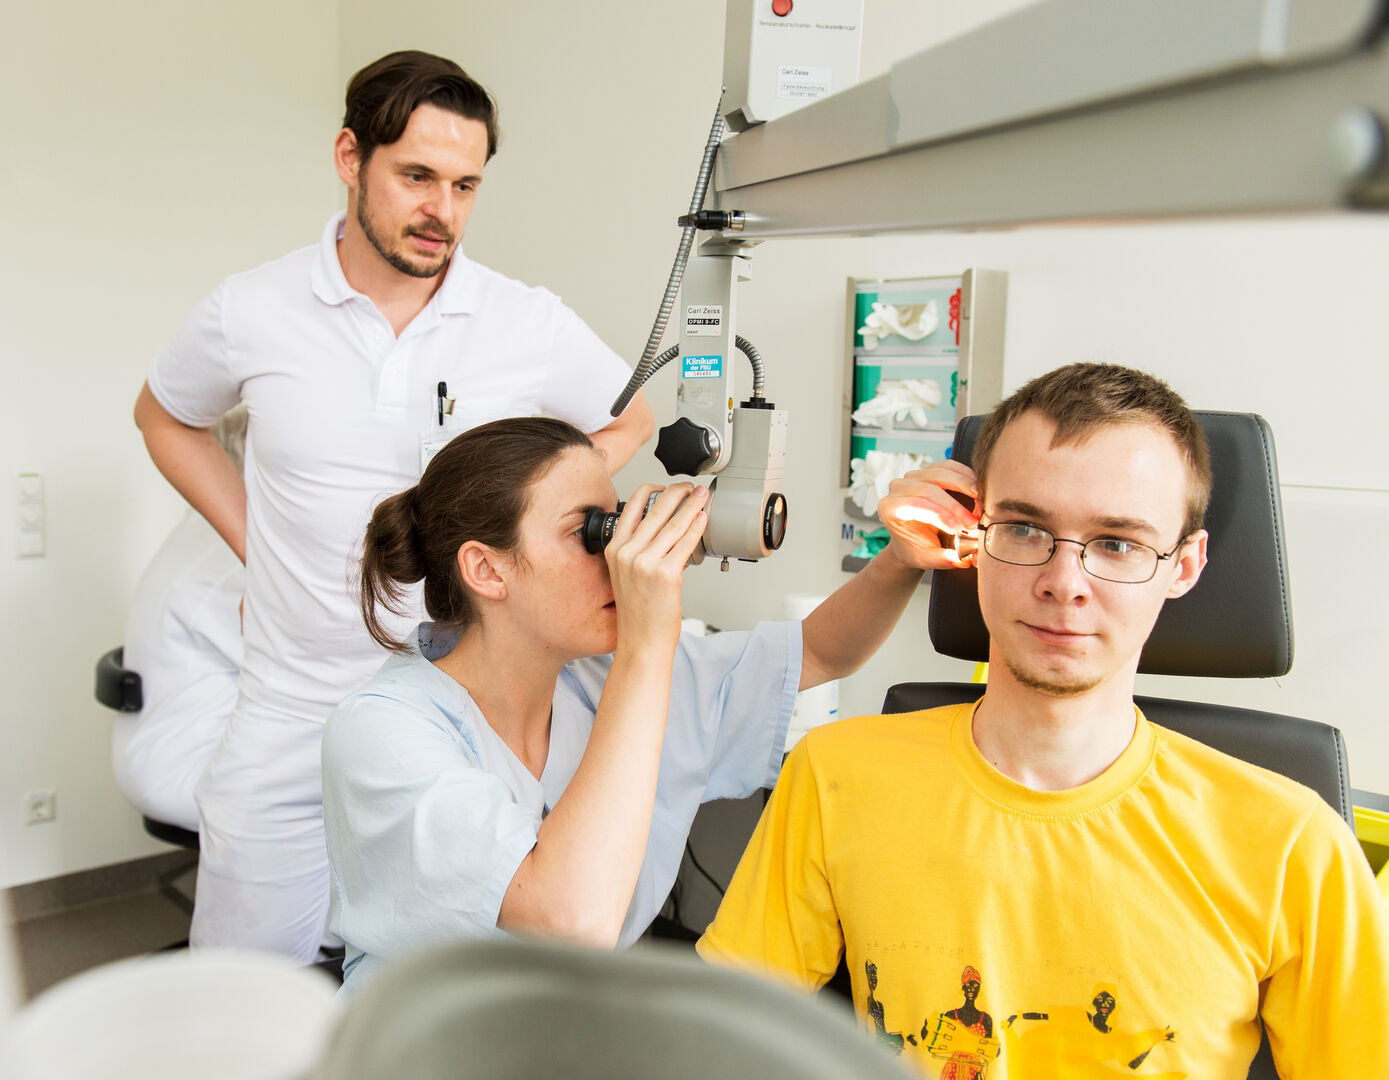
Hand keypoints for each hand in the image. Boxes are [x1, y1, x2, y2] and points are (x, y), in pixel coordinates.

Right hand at [604, 483, 708, 650]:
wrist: (641, 642)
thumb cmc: (638, 613)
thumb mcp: (626, 574)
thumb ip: (638, 550)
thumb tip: (666, 529)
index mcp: (614, 549)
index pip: (632, 506)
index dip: (653, 489)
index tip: (668, 486)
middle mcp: (627, 553)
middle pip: (656, 509)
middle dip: (678, 492)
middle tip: (691, 487)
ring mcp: (644, 563)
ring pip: (673, 523)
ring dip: (691, 505)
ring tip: (702, 497)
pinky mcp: (665, 574)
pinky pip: (685, 543)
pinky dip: (696, 527)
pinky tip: (703, 519)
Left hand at [876, 459, 980, 570]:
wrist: (913, 540)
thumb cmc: (916, 549)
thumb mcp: (926, 559)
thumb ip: (942, 559)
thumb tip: (960, 559)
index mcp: (890, 508)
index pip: (915, 505)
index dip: (940, 515)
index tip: (960, 528)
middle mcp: (898, 488)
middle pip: (929, 488)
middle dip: (955, 505)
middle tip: (973, 521)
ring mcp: (913, 476)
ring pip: (940, 473)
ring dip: (963, 485)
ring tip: (980, 500)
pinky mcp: (929, 470)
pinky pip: (948, 466)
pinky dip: (965, 474)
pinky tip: (977, 487)